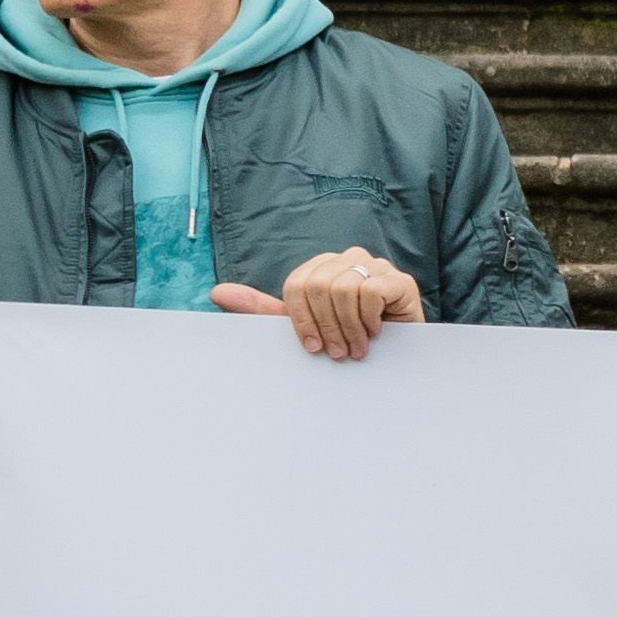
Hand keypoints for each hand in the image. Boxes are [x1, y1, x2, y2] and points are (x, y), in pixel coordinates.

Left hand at [218, 251, 425, 363]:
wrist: (397, 357)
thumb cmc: (349, 340)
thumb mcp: (304, 327)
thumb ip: (264, 309)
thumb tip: (217, 292)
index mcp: (323, 267)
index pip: (298, 285)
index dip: (301, 321)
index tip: (312, 348)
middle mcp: (348, 259)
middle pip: (318, 286)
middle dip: (326, 328)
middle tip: (338, 353)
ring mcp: (376, 266)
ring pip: (343, 290)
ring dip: (349, 329)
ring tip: (357, 349)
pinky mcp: (400, 279)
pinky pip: (372, 292)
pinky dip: (370, 320)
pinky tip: (377, 332)